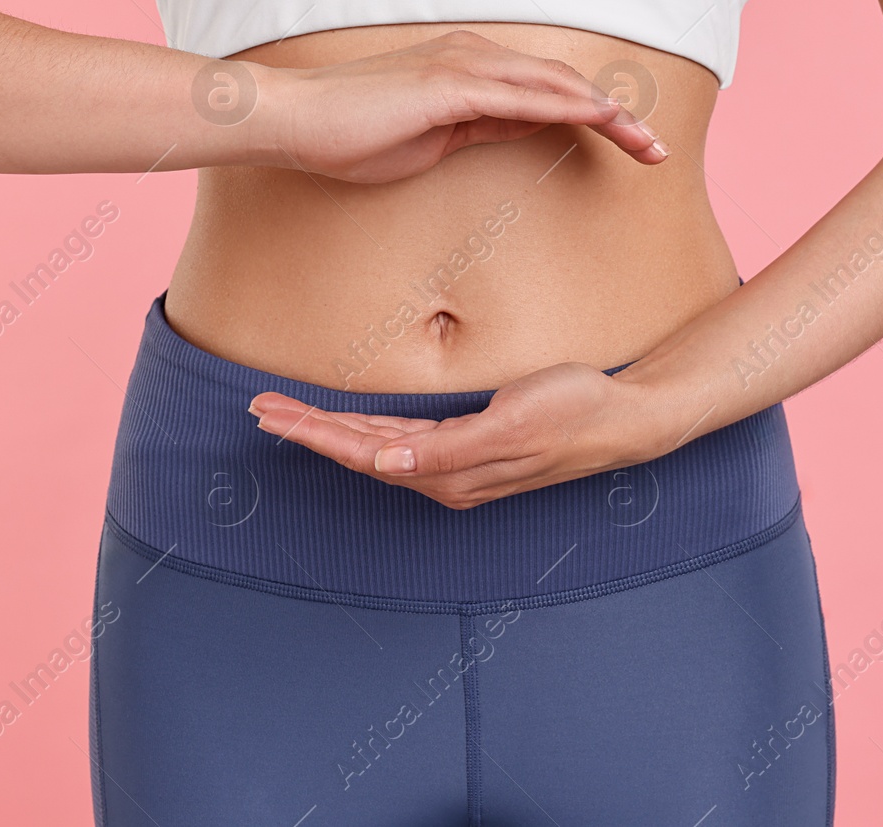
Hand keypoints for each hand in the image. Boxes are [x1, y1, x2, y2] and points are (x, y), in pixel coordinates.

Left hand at [247, 362, 672, 508]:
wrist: (624, 420)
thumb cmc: (572, 414)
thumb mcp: (512, 425)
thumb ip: (447, 448)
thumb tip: (387, 465)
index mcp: (448, 472)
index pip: (362, 453)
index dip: (313, 432)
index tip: (268, 412)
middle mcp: (444, 476)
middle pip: (360, 452)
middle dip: (308, 430)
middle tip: (258, 407)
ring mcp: (457, 466)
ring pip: (378, 448)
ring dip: (331, 431)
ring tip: (288, 414)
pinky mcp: (471, 448)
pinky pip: (403, 442)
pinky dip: (367, 431)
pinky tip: (350, 425)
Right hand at [252, 30, 668, 182]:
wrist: (295, 120)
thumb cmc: (350, 135)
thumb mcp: (430, 139)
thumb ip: (476, 128)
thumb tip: (518, 129)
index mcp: (469, 69)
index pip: (547, 92)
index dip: (595, 116)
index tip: (630, 146)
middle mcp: (474, 57)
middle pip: (565, 84)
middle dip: (618, 117)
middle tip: (658, 151)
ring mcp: (464, 67)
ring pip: (556, 87)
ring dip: (608, 115)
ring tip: (647, 145)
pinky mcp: (451, 86)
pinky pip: (526, 99)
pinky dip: (571, 110)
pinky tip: (604, 124)